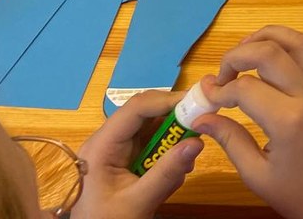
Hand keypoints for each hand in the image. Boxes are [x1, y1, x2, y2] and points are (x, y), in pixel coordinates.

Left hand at [72, 89, 202, 218]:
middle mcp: (109, 140)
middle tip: (200, 129)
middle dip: (174, 122)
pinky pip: (154, 146)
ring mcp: (118, 149)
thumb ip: (166, 173)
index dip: (167, 100)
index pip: (136, 108)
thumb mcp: (138, 202)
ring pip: (154, 129)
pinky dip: (169, 157)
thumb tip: (198, 142)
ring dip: (173, 143)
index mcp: (102, 145)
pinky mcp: (127, 159)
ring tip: (184, 166)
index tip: (198, 104)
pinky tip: (172, 177)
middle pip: (147, 114)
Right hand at [193, 26, 302, 218]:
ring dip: (269, 36)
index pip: (245, 88)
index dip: (219, 91)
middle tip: (222, 76)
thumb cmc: (297, 193)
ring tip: (245, 52)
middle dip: (237, 55)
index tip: (206, 101)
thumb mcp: (255, 174)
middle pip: (270, 51)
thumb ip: (228, 139)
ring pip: (299, 41)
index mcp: (288, 120)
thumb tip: (200, 117)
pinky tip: (286, 52)